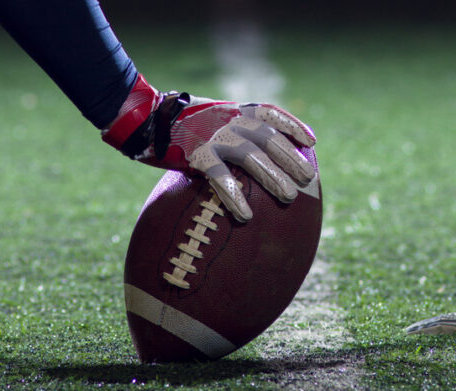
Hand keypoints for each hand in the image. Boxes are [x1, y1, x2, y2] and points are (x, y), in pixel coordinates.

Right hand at [103, 74, 315, 221]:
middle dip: (291, 159)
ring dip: (273, 177)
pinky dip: (235, 197)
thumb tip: (259, 159)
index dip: (293, 126)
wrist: (144, 119)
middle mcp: (230, 120)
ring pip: (252, 157)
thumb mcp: (213, 120)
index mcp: (236, 110)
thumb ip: (234, 134)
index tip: (311, 141)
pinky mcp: (197, 154)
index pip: (272, 113)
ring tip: (289, 197)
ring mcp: (215, 136)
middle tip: (307, 179)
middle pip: (269, 138)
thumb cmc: (181, 126)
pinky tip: (246, 215)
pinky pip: (221, 178)